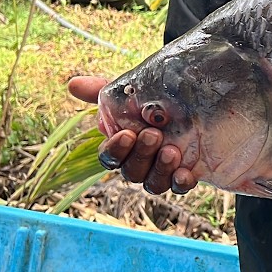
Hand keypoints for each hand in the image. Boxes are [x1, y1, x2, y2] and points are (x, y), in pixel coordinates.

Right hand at [68, 75, 197, 194]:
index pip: (110, 157)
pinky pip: (179, 187)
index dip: (115, 150)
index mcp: (125, 145)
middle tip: (154, 135)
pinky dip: (180, 182)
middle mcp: (141, 162)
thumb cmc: (158, 100)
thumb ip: (104, 91)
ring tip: (172, 151)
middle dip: (140, 155)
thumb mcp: (135, 92)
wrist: (199, 103)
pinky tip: (185, 173)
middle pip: (131, 171)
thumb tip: (72, 84)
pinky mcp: (186, 174)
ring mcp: (163, 170)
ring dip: (159, 170)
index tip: (127, 134)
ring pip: (152, 183)